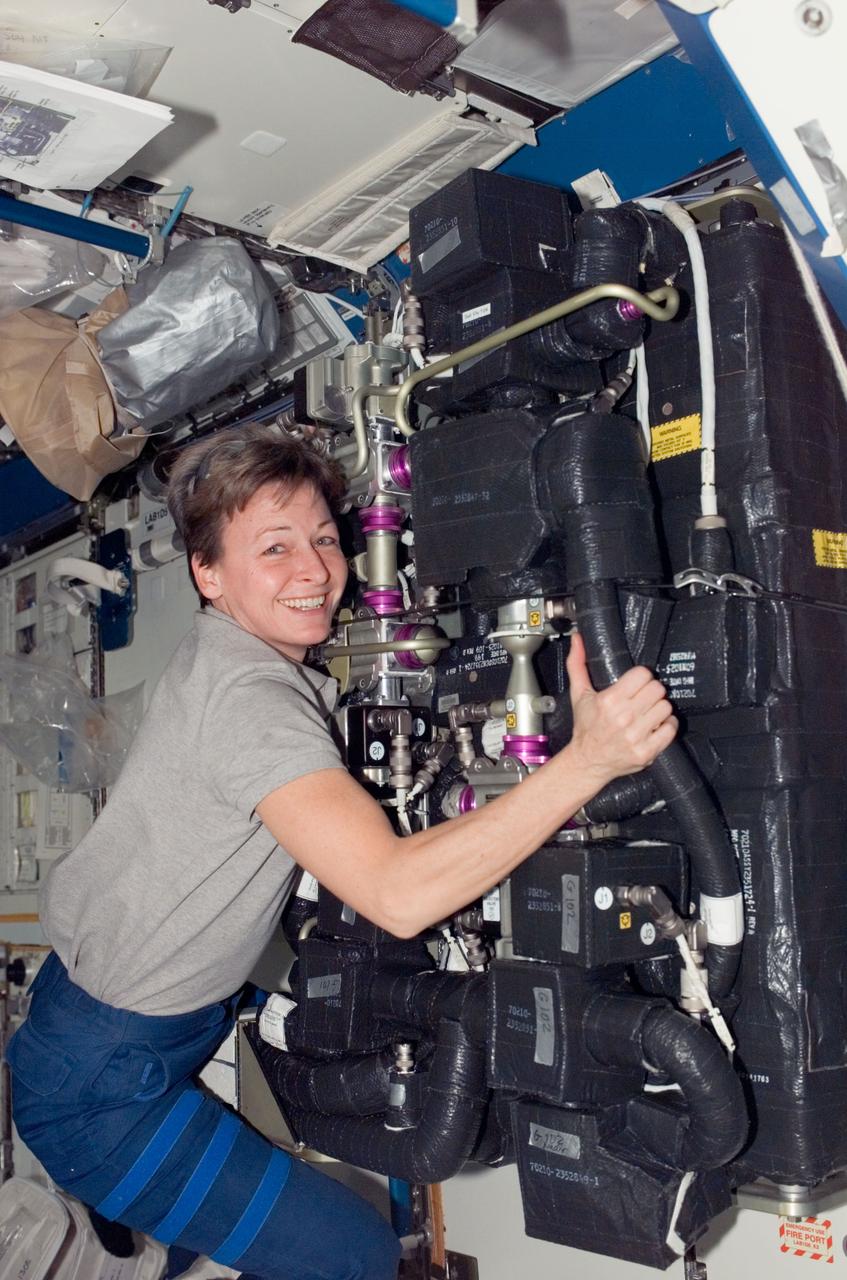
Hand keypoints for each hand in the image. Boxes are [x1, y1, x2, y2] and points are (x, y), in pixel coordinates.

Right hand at [565, 631, 676, 786]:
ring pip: (666, 707)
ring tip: (648, 713)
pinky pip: (670, 729)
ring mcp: (636, 736)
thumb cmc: (585, 727)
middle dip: (652, 692)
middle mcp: (623, 718)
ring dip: (660, 709)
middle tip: (644, 698)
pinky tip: (655, 726)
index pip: (643, 675)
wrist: (587, 761)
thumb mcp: (579, 695)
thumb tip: (577, 639)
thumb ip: (577, 664)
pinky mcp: (646, 751)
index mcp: (609, 701)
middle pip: (657, 689)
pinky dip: (667, 726)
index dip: (641, 677)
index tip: (637, 684)